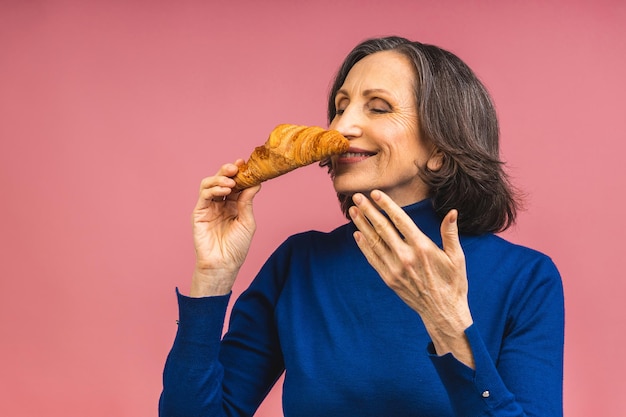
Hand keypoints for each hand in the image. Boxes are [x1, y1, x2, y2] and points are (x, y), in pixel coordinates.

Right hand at [190, 160, 260, 296]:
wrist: (224, 264)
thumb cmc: (236, 247)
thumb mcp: (247, 221)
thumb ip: (247, 201)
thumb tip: (256, 182)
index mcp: (233, 205)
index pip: (236, 184)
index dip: (240, 173)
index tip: (246, 163)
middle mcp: (220, 204)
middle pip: (221, 180)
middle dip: (229, 171)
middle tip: (237, 167)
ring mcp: (208, 207)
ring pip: (210, 184)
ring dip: (220, 178)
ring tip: (231, 181)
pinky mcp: (199, 212)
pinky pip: (204, 195)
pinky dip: (214, 189)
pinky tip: (225, 190)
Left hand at [349, 190, 474, 367]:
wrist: (443, 312)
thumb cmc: (453, 283)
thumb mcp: (457, 258)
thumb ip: (451, 234)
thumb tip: (452, 212)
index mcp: (422, 248)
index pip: (400, 220)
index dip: (386, 205)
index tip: (375, 193)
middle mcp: (406, 257)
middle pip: (383, 228)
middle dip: (368, 211)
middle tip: (357, 197)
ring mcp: (395, 269)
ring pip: (374, 242)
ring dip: (362, 225)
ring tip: (352, 210)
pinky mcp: (389, 279)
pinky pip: (372, 259)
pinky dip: (363, 245)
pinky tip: (356, 233)